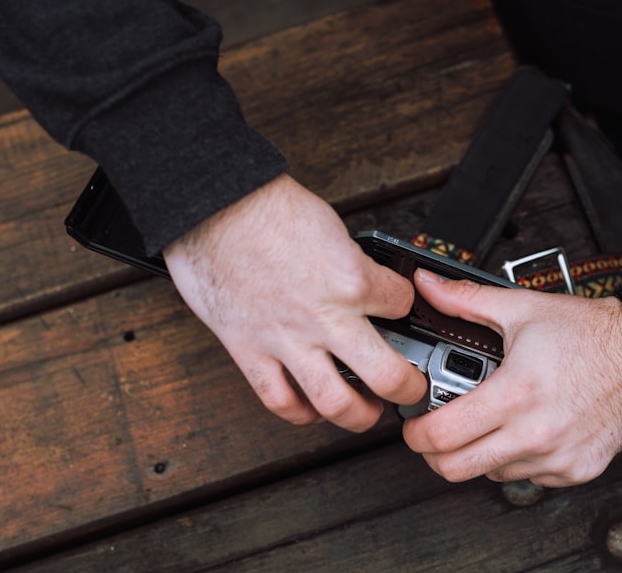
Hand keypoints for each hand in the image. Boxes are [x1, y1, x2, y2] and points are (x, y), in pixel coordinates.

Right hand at [163, 174, 426, 430]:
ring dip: (359, 415)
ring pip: (336, 402)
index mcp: (352, 278)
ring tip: (367, 413)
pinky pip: (280, 400)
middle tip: (412, 387)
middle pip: (388, 375)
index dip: (406, 307)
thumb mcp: (330, 226)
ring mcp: (288, 340)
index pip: (402, 305)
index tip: (401, 312)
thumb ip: (350, 263)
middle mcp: (326, 316)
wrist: (210, 205)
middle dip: (408, 388)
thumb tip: (364, 280)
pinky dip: (300, 413)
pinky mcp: (250, 350)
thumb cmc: (264, 206)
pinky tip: (311, 409)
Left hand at [402, 269, 621, 486]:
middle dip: (436, 454)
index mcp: (516, 392)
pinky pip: (529, 477)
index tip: (414, 426)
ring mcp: (559, 457)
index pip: (443, 435)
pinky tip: (525, 430)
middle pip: (458, 469)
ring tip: (489, 423)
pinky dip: (518, 460)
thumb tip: (425, 286)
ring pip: (492, 474)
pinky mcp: (578, 470)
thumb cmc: (589, 333)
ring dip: (480, 454)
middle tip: (436, 435)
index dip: (416, 434)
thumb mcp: (521, 309)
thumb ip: (464, 300)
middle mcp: (537, 432)